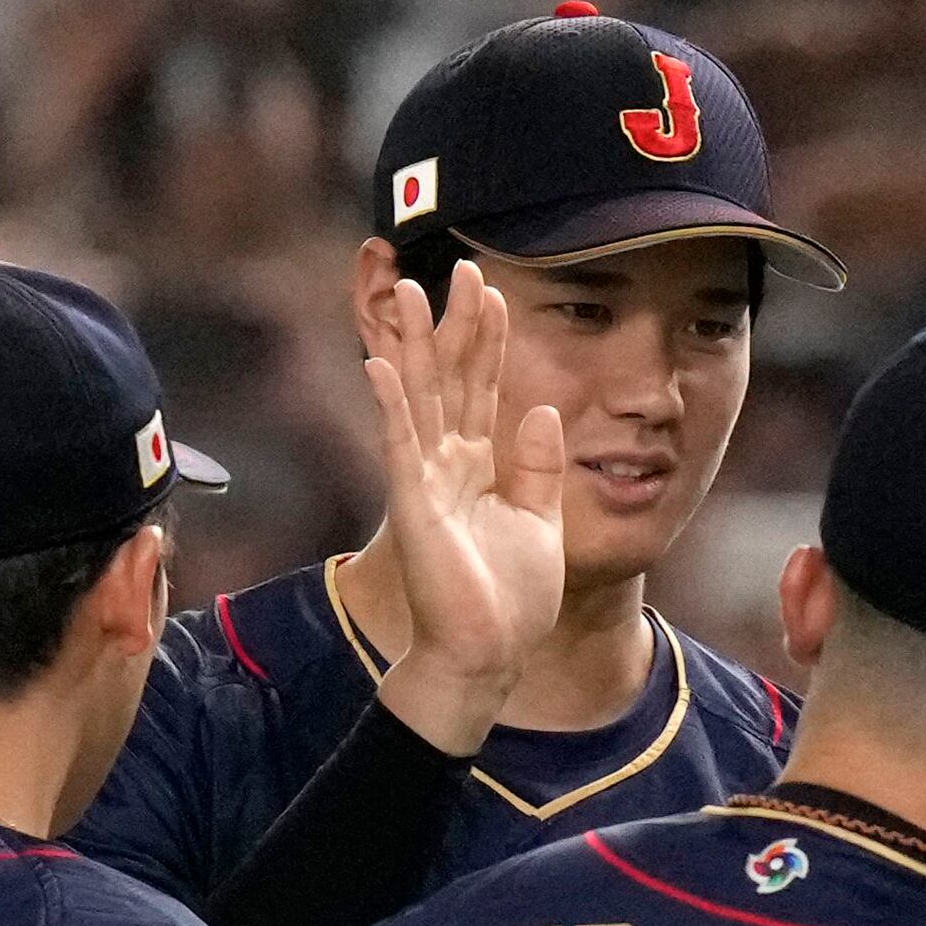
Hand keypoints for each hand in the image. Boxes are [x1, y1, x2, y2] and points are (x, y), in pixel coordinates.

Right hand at [358, 261, 564, 754]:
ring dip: (412, 345)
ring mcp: (426, 482)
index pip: (483, 389)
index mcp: (479, 467)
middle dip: (454, 324)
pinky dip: (391, 405)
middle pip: (449, 380)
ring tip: (407, 292)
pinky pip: (400, 446)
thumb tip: (546, 412)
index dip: (488, 340)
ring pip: (419, 399)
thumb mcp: (541, 521)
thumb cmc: (509, 602)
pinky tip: (379, 364)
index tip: (495, 291)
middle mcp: (447, 465)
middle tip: (460, 269)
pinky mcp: (413, 506)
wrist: (488, 657)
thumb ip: (540, 466)